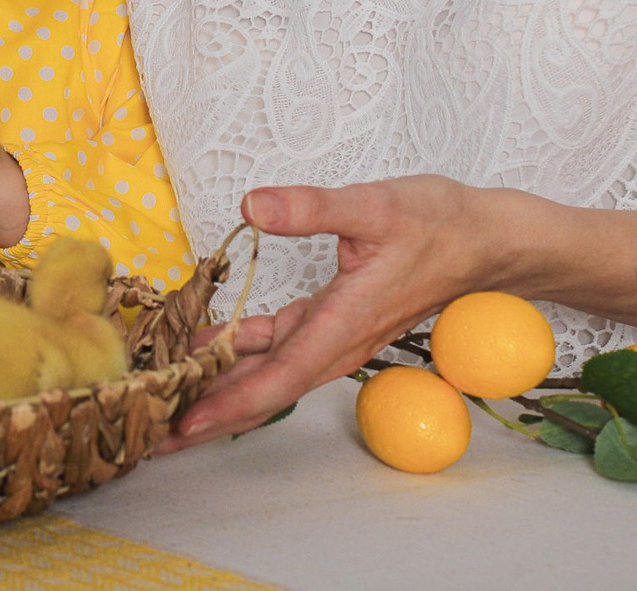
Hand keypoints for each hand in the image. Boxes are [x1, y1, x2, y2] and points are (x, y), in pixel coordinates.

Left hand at [166, 176, 513, 448]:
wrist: (485, 239)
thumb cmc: (438, 223)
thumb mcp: (373, 205)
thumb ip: (310, 207)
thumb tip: (252, 206)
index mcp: (343, 324)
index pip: (277, 377)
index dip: (228, 404)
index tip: (184, 424)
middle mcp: (337, 341)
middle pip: (265, 390)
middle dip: (208, 413)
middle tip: (151, 432)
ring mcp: (336, 334)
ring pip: (269, 371)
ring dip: (220, 386)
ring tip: (166, 400)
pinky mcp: (335, 319)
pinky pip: (280, 347)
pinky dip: (243, 351)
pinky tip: (208, 344)